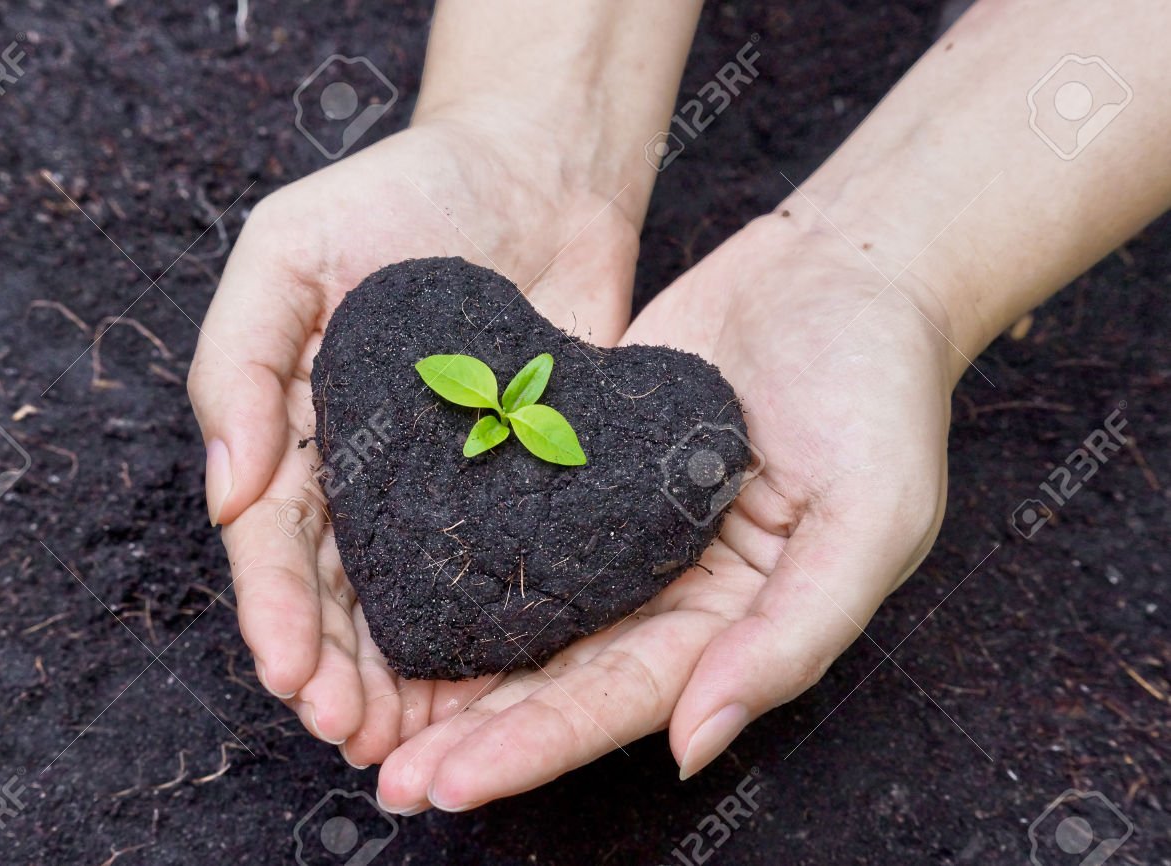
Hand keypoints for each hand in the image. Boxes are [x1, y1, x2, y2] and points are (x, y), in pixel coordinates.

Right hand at [187, 119, 639, 745]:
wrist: (535, 172)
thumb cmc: (401, 193)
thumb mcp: (290, 249)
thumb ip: (240, 360)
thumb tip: (226, 488)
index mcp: (300, 431)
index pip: (278, 541)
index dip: (279, 612)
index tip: (292, 673)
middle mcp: (368, 478)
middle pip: (342, 597)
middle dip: (338, 671)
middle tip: (352, 732)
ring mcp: (449, 492)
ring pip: (415, 608)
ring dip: (403, 682)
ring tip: (406, 743)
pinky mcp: (528, 490)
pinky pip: (503, 576)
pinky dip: (488, 642)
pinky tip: (489, 696)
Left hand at [374, 213, 956, 810]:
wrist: (844, 270)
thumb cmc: (882, 395)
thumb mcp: (870, 521)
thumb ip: (791, 637)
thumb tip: (696, 744)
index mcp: (731, 622)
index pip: (622, 701)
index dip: (536, 746)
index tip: (449, 782)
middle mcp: (666, 589)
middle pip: (556, 674)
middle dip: (470, 729)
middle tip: (380, 769)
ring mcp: (618, 528)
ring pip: (521, 611)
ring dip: (447, 662)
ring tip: (357, 704)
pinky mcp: (580, 463)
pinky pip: (512, 522)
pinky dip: (454, 559)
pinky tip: (386, 583)